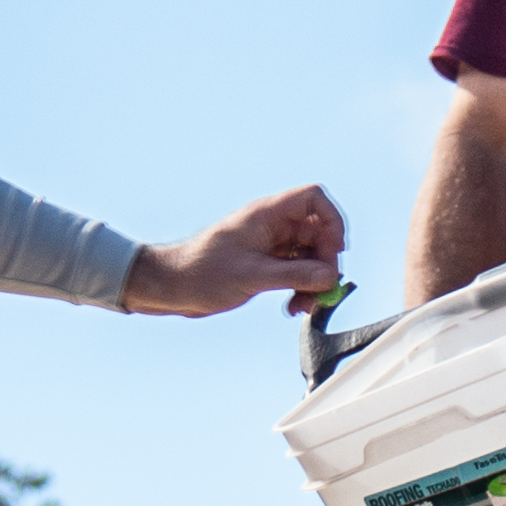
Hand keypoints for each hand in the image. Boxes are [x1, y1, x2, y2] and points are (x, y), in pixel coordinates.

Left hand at [123, 184, 347, 317]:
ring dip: (313, 281)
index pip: (313, 199)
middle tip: (321, 291)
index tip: (334, 252)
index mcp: (266, 214)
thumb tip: (330, 277)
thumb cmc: (200, 273)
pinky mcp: (264, 264)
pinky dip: (300, 288)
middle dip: (324, 263)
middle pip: (318, 232)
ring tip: (303, 306)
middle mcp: (271, 225)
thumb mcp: (251, 276)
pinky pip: (296, 271)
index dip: (332, 221)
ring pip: (309, 256)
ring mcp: (269, 245)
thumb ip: (294, 275)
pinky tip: (292, 306)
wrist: (171, 287)